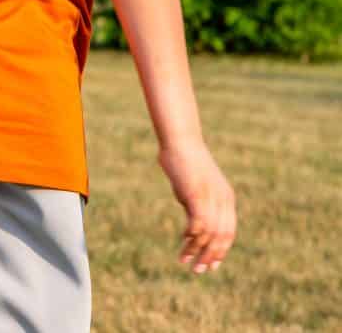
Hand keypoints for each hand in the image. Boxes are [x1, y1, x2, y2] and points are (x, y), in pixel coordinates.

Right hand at [159, 140, 235, 273]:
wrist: (181, 141)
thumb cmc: (184, 160)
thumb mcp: (194, 187)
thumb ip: (196, 206)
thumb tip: (192, 226)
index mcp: (226, 198)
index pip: (229, 232)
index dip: (221, 251)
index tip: (211, 265)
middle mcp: (223, 201)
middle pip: (222, 237)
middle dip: (211, 256)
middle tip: (199, 270)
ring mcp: (212, 198)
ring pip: (210, 234)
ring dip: (198, 251)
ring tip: (186, 262)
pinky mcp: (198, 196)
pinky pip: (198, 223)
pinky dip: (191, 236)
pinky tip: (183, 241)